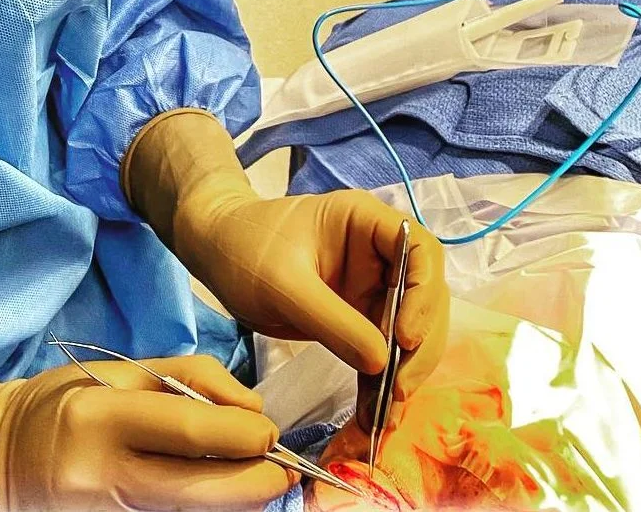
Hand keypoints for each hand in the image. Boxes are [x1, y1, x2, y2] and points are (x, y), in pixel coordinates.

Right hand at [0, 354, 298, 511]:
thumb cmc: (60, 406)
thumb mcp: (115, 372)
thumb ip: (186, 381)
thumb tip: (251, 411)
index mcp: (101, 418)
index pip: (193, 433)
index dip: (247, 436)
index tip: (269, 430)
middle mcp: (104, 478)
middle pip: (207, 492)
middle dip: (259, 481)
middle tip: (279, 465)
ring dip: (236, 499)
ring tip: (241, 475)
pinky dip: (205, 508)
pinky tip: (209, 490)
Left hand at [180, 187, 448, 410]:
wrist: (216, 254)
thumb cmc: (244, 247)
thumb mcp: (282, 282)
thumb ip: (331, 318)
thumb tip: (380, 361)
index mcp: (364, 221)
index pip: (420, 249)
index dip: (424, 293)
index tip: (406, 337)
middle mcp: (378, 254)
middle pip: (423, 299)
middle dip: (417, 348)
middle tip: (397, 390)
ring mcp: (370, 289)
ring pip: (407, 335)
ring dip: (401, 376)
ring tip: (383, 417)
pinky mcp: (357, 322)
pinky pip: (379, 356)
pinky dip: (378, 387)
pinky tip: (370, 419)